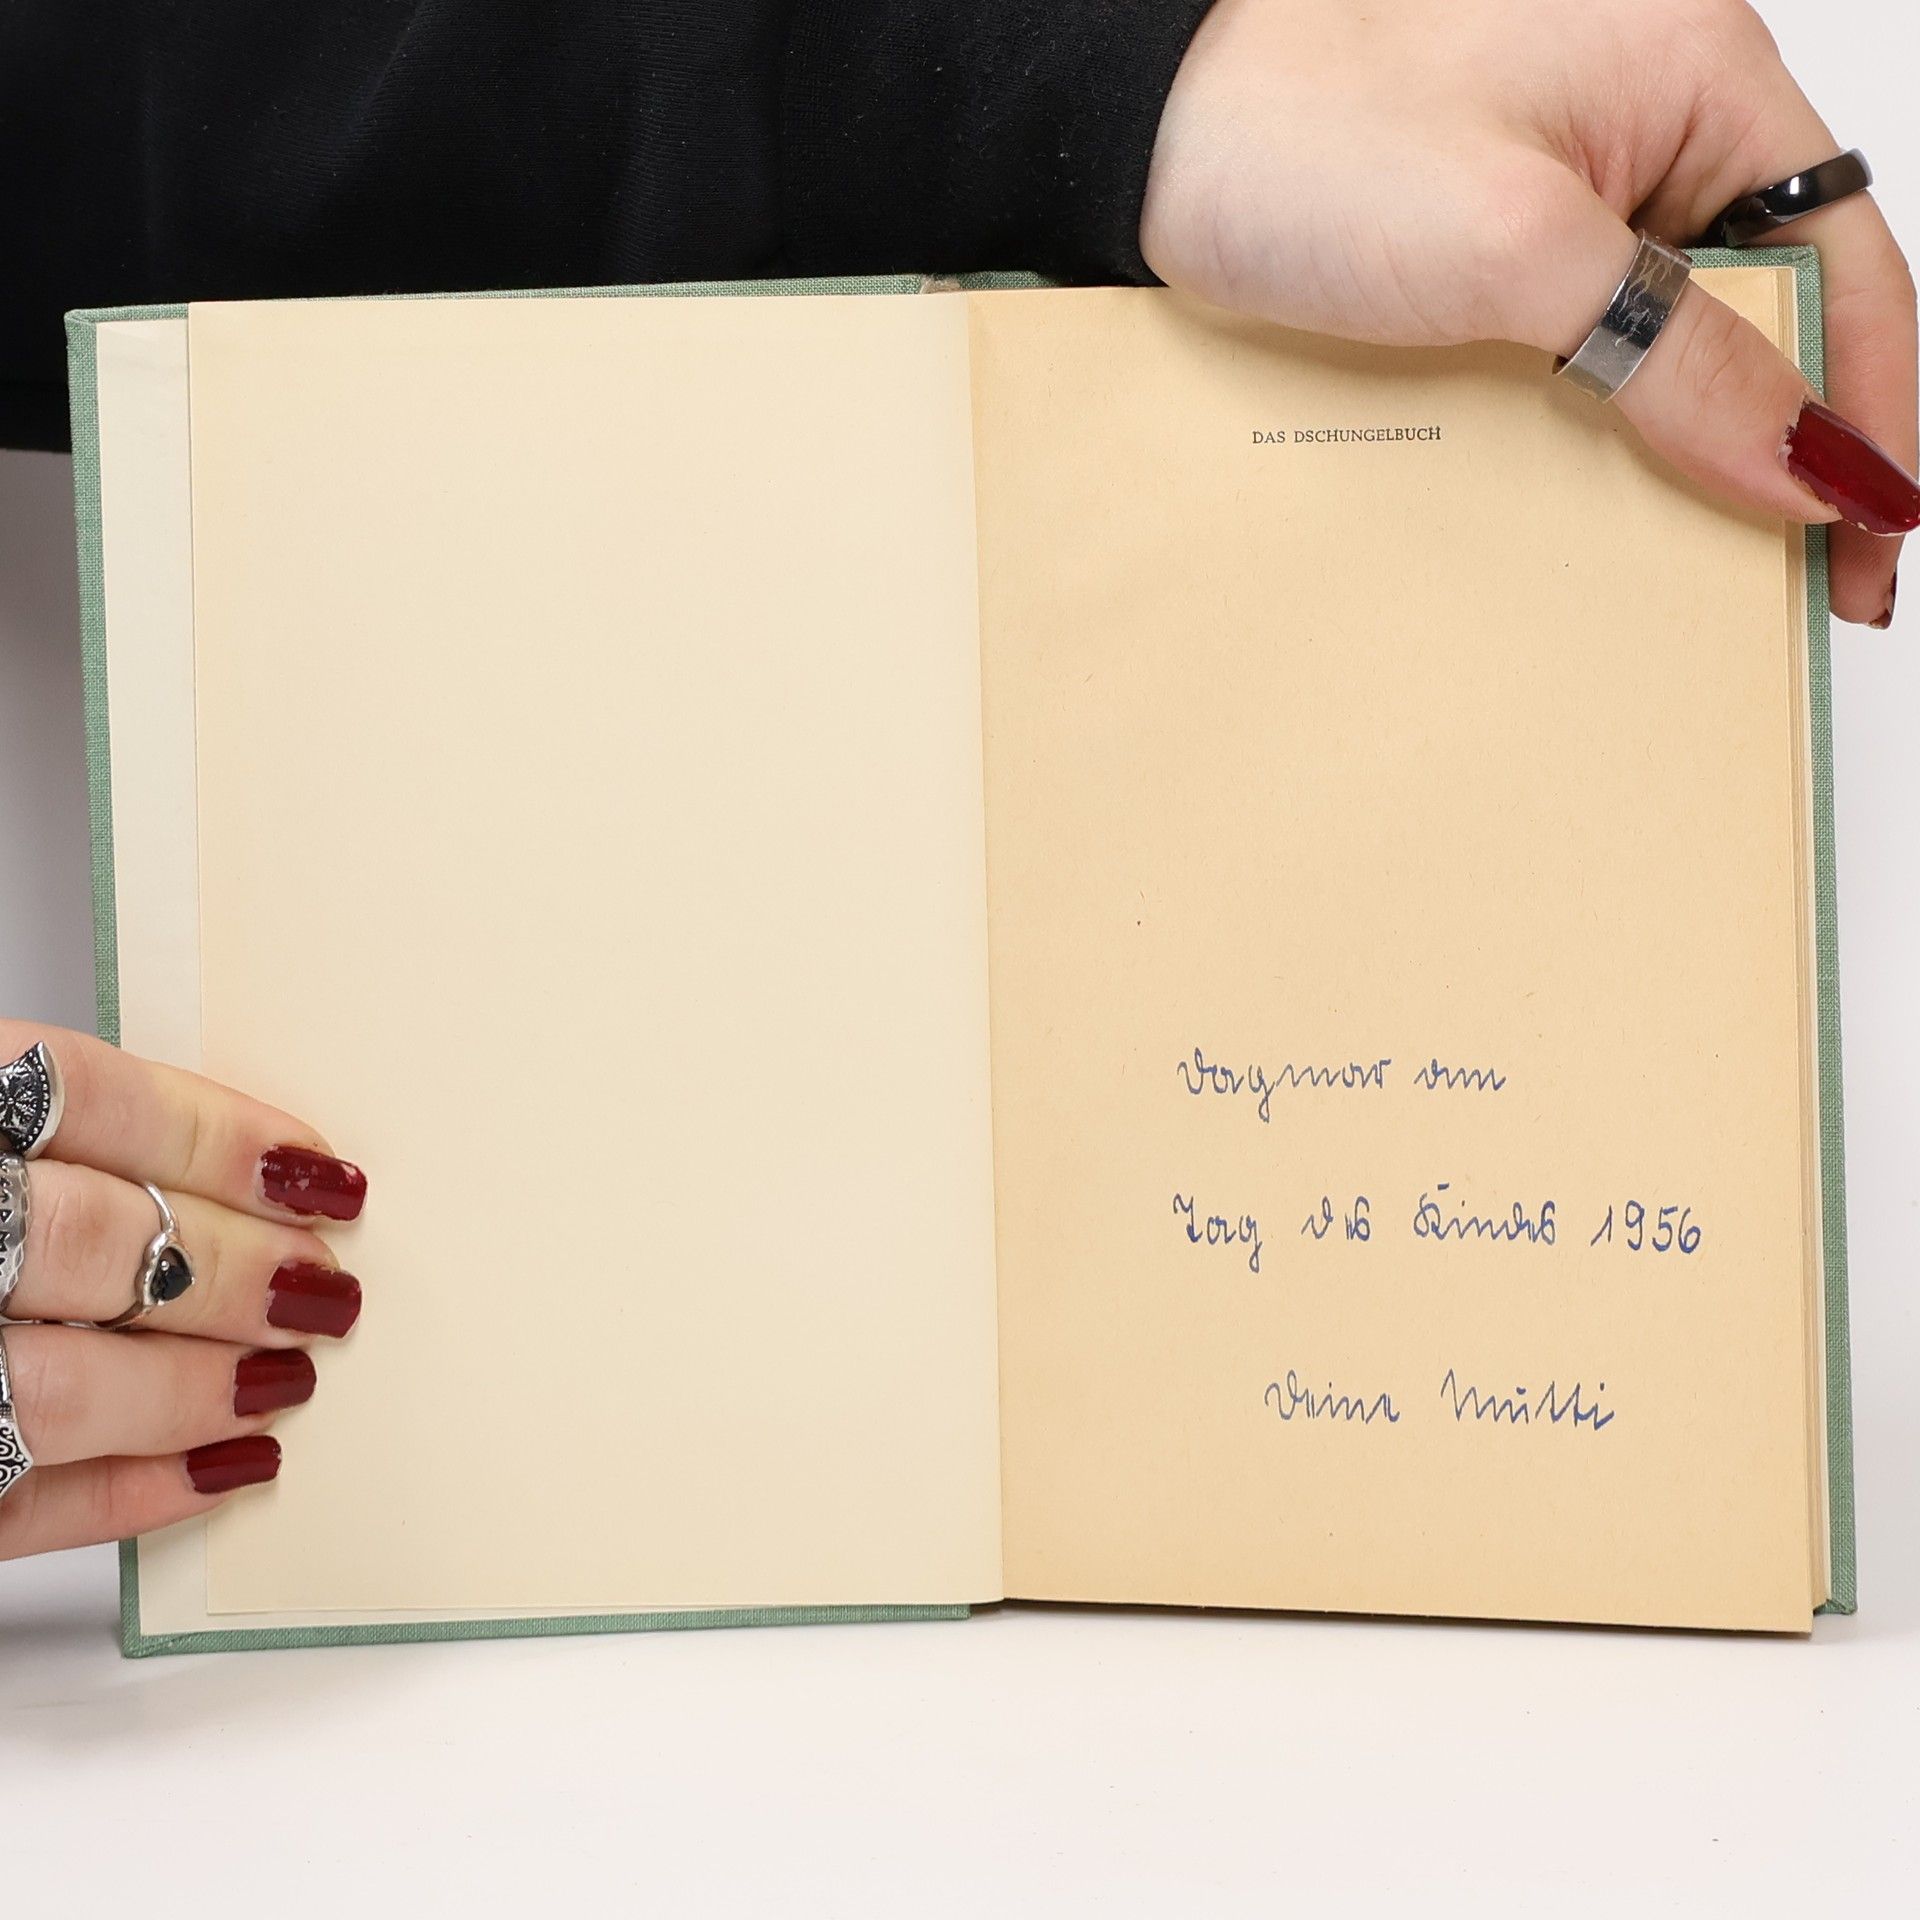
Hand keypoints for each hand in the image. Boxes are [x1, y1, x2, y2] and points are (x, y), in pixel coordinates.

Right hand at [0, 1022, 364, 1558]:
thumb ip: (32, 1133)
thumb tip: (239, 1172)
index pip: (79, 1088)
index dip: (218, 1132)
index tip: (319, 1171)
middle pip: (92, 1240)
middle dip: (235, 1270)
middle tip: (324, 1286)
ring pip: (54, 1383)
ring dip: (194, 1389)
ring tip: (285, 1380)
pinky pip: (7, 1505)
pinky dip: (123, 1497)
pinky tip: (216, 1475)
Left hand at [1141, 0, 1916, 626]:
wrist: (1140, 142)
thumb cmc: (1301, 131)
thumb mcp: (1515, 250)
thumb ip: (1679, 353)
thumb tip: (1810, 462)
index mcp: (1698, 83)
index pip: (1844, 264)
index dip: (1871, 413)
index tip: (1870, 541)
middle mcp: (1648, 130)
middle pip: (1770, 310)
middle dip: (1783, 445)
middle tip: (1786, 587)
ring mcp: (1563, 196)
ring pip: (1669, 344)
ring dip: (1685, 451)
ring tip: (1696, 570)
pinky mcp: (1487, 256)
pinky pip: (1578, 353)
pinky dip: (1592, 432)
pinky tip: (1594, 513)